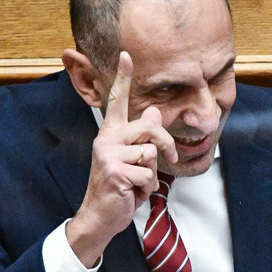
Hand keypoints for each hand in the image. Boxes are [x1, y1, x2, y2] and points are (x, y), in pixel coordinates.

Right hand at [66, 51, 177, 265]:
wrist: (100, 216)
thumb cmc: (118, 188)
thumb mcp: (132, 160)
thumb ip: (142, 138)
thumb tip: (154, 112)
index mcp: (111, 134)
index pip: (117, 101)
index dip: (122, 77)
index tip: (126, 54)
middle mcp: (106, 139)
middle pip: (150, 128)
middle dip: (166, 146)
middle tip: (171, 161)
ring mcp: (109, 154)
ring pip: (151, 154)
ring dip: (152, 176)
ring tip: (137, 184)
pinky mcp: (115, 171)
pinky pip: (148, 175)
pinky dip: (146, 189)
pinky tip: (132, 193)